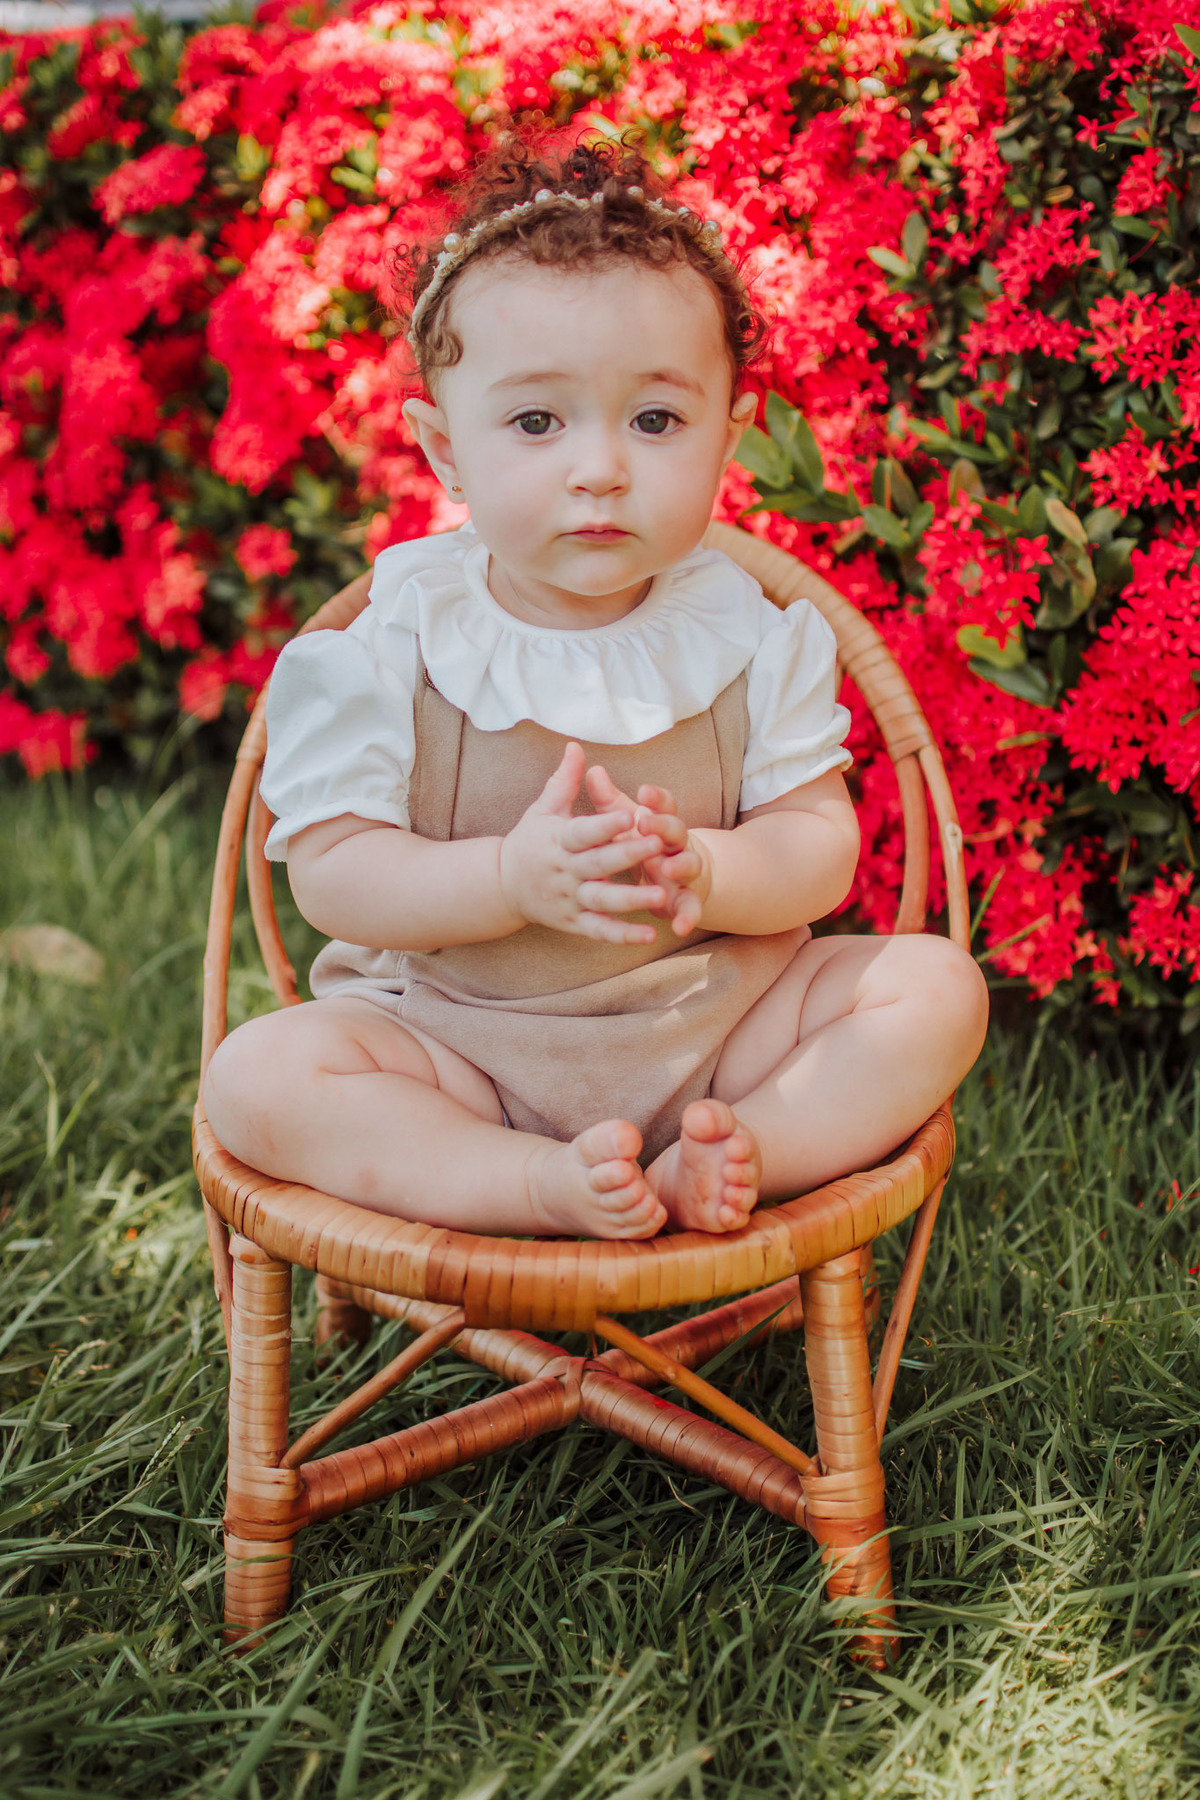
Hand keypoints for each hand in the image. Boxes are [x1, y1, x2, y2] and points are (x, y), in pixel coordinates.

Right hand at [498, 742, 666, 943]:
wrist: (501, 885)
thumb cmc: (530, 841)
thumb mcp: (543, 810)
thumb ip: (563, 781)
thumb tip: (576, 746)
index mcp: (558, 840)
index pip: (582, 832)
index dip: (604, 825)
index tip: (629, 815)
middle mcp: (563, 871)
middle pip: (597, 864)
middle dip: (627, 855)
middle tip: (658, 845)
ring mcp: (568, 899)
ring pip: (601, 901)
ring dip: (631, 900)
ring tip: (661, 895)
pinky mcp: (572, 923)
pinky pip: (599, 931)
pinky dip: (622, 936)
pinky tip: (649, 935)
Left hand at [584, 765, 710, 936]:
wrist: (677, 876)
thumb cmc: (642, 843)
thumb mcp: (624, 823)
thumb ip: (609, 801)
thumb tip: (592, 769)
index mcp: (662, 822)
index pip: (664, 804)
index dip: (656, 798)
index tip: (642, 791)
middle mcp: (678, 845)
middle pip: (676, 831)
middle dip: (664, 827)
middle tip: (647, 823)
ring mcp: (685, 873)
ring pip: (688, 867)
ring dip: (680, 867)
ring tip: (668, 869)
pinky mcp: (685, 900)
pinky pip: (688, 909)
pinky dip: (686, 917)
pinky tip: (679, 928)